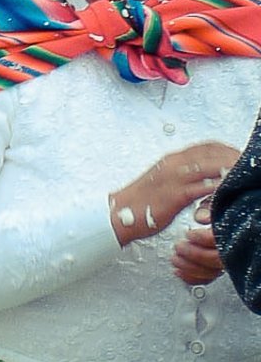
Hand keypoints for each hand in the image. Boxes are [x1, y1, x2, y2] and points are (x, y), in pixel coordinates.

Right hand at [109, 142, 239, 245]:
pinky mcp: (176, 195)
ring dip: (230, 170)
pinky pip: (205, 187)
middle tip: (245, 166)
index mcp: (171, 160)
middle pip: (214, 153)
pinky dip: (220, 188)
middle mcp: (174, 164)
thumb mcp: (163, 181)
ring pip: (212, 167)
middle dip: (233, 158)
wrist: (117, 215)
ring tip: (241, 178)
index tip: (237, 156)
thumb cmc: (139, 202)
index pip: (207, 146)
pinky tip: (227, 192)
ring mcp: (175, 178)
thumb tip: (202, 177)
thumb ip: (183, 176)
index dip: (227, 150)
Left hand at [172, 203, 225, 285]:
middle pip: (216, 259)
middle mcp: (230, 248)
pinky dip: (191, 277)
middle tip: (179, 246)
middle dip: (193, 254)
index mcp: (230, 230)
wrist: (213, 221)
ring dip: (189, 267)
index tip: (189, 234)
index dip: (202, 238)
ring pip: (211, 272)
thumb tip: (201, 217)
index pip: (219, 240)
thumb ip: (205, 208)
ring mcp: (222, 260)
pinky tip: (178, 270)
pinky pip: (206, 279)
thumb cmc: (212, 210)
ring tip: (175, 258)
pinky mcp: (213, 269)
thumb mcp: (209, 202)